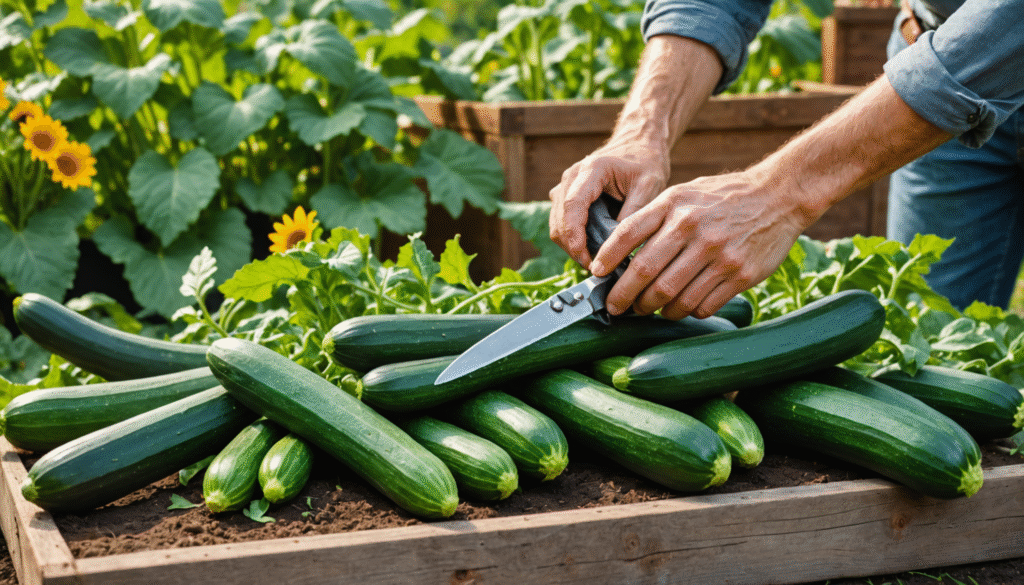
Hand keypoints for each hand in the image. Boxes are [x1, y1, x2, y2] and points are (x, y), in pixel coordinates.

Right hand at [548, 139, 670, 268]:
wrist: (638, 144)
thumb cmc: (645, 162)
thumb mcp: (650, 185)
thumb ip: (634, 212)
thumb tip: (620, 245)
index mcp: (591, 170)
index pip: (572, 205)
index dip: (575, 235)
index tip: (586, 258)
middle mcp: (571, 177)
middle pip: (560, 220)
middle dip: (573, 247)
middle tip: (596, 268)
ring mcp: (565, 186)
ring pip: (556, 224)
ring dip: (571, 246)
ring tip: (595, 262)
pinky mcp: (566, 196)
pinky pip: (561, 223)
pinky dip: (572, 239)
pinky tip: (591, 250)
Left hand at [589, 169, 810, 319]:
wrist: (779, 196)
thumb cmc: (723, 197)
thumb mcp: (684, 194)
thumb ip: (654, 217)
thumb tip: (618, 252)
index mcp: (674, 205)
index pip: (628, 234)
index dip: (606, 258)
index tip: (595, 274)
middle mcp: (693, 228)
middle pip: (645, 273)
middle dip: (623, 296)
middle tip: (617, 307)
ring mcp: (717, 254)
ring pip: (671, 296)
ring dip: (654, 309)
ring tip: (648, 308)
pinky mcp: (739, 275)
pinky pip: (701, 305)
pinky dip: (684, 311)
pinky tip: (680, 306)